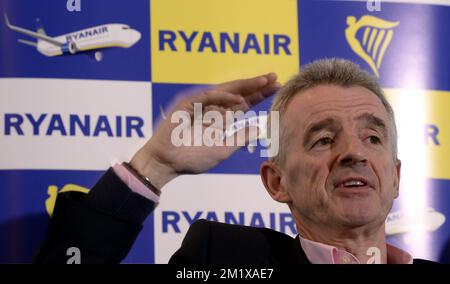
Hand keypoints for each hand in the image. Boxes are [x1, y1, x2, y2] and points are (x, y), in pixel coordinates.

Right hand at [130, 73, 280, 189]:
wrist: (167, 163)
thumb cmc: (192, 158)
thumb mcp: (224, 148)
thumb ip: (241, 137)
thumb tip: (261, 129)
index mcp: (220, 117)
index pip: (243, 103)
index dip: (259, 95)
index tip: (277, 88)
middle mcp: (212, 108)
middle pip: (238, 93)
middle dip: (256, 85)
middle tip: (274, 77)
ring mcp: (200, 104)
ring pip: (225, 90)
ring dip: (244, 85)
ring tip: (263, 81)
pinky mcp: (187, 103)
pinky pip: (207, 96)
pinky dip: (223, 97)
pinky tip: (240, 100)